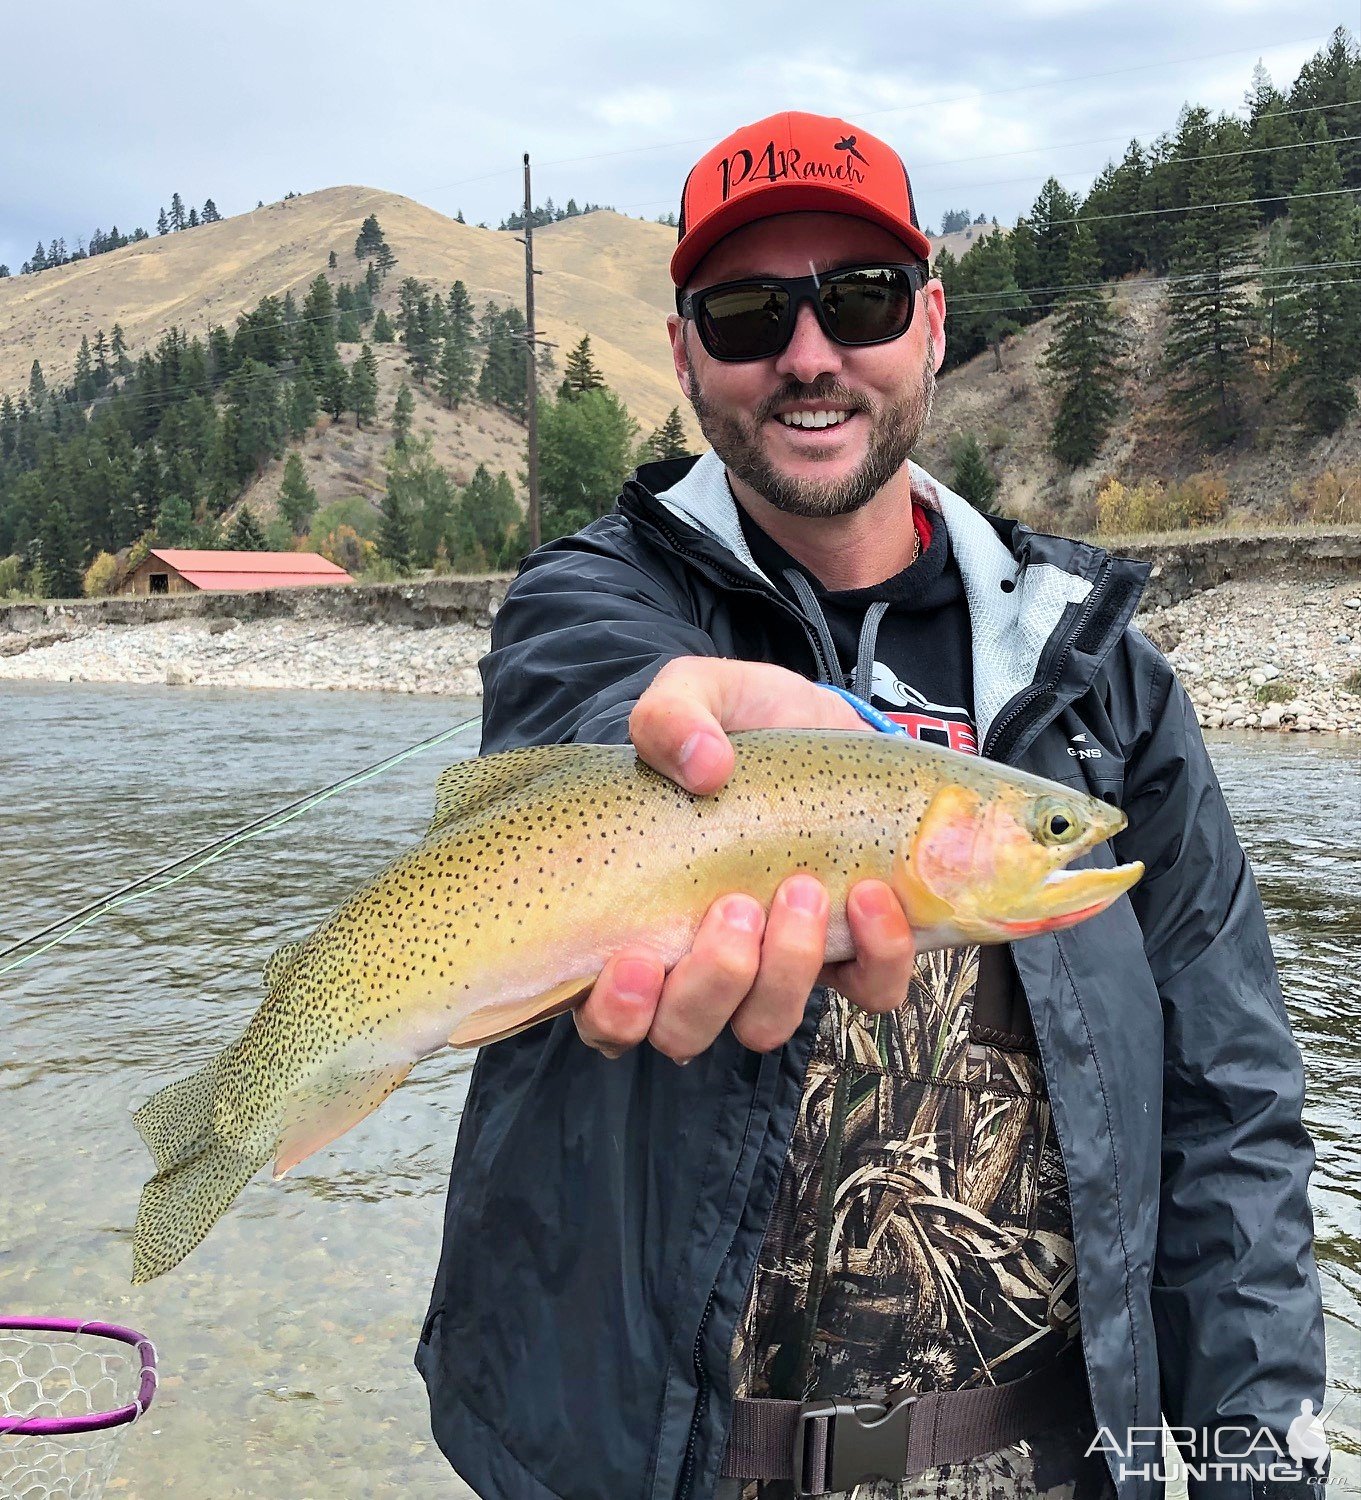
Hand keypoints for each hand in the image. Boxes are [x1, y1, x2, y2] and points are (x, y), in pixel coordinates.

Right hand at [573, 658, 917, 1062]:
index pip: (608, 1016)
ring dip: (786, 970)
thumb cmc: (742, 725)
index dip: (617, 1013)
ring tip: (804, 890)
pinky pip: (870, 993)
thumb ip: (672, 716)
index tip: (635, 960)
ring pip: (767, 1025)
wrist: (825, 722)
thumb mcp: (696, 696)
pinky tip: (873, 896)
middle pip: (684, 1032)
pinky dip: (877, 957)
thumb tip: (703, 765)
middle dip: (711, 984)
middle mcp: (700, 965)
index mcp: (639, 923)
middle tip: (736, 907)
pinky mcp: (853, 954)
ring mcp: (778, 968)